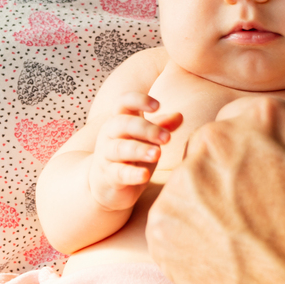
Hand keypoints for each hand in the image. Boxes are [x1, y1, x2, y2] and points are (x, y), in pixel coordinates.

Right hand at [88, 94, 182, 210]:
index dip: (139, 100)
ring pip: (120, 148)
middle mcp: (109, 134)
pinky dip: (132, 174)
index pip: (124, 102)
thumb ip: (160, 126)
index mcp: (119, 119)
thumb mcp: (145, 138)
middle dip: (146, 129)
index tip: (158, 105)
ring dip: (139, 150)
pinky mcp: (108, 176)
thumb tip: (179, 116)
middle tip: (167, 138)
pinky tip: (144, 175)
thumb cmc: (129, 154)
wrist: (105, 183)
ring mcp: (106, 155)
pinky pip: (119, 173)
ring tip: (157, 154)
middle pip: (124, 124)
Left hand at [147, 96, 284, 283]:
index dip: (265, 158)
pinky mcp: (161, 227)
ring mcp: (184, 183)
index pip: (251, 122)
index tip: (274, 187)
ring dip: (210, 212)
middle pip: (215, 149)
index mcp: (270, 118)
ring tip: (246, 253)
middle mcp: (219, 139)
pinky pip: (174, 228)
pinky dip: (192, 247)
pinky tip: (226, 270)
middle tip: (258, 223)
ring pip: (192, 189)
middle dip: (231, 178)